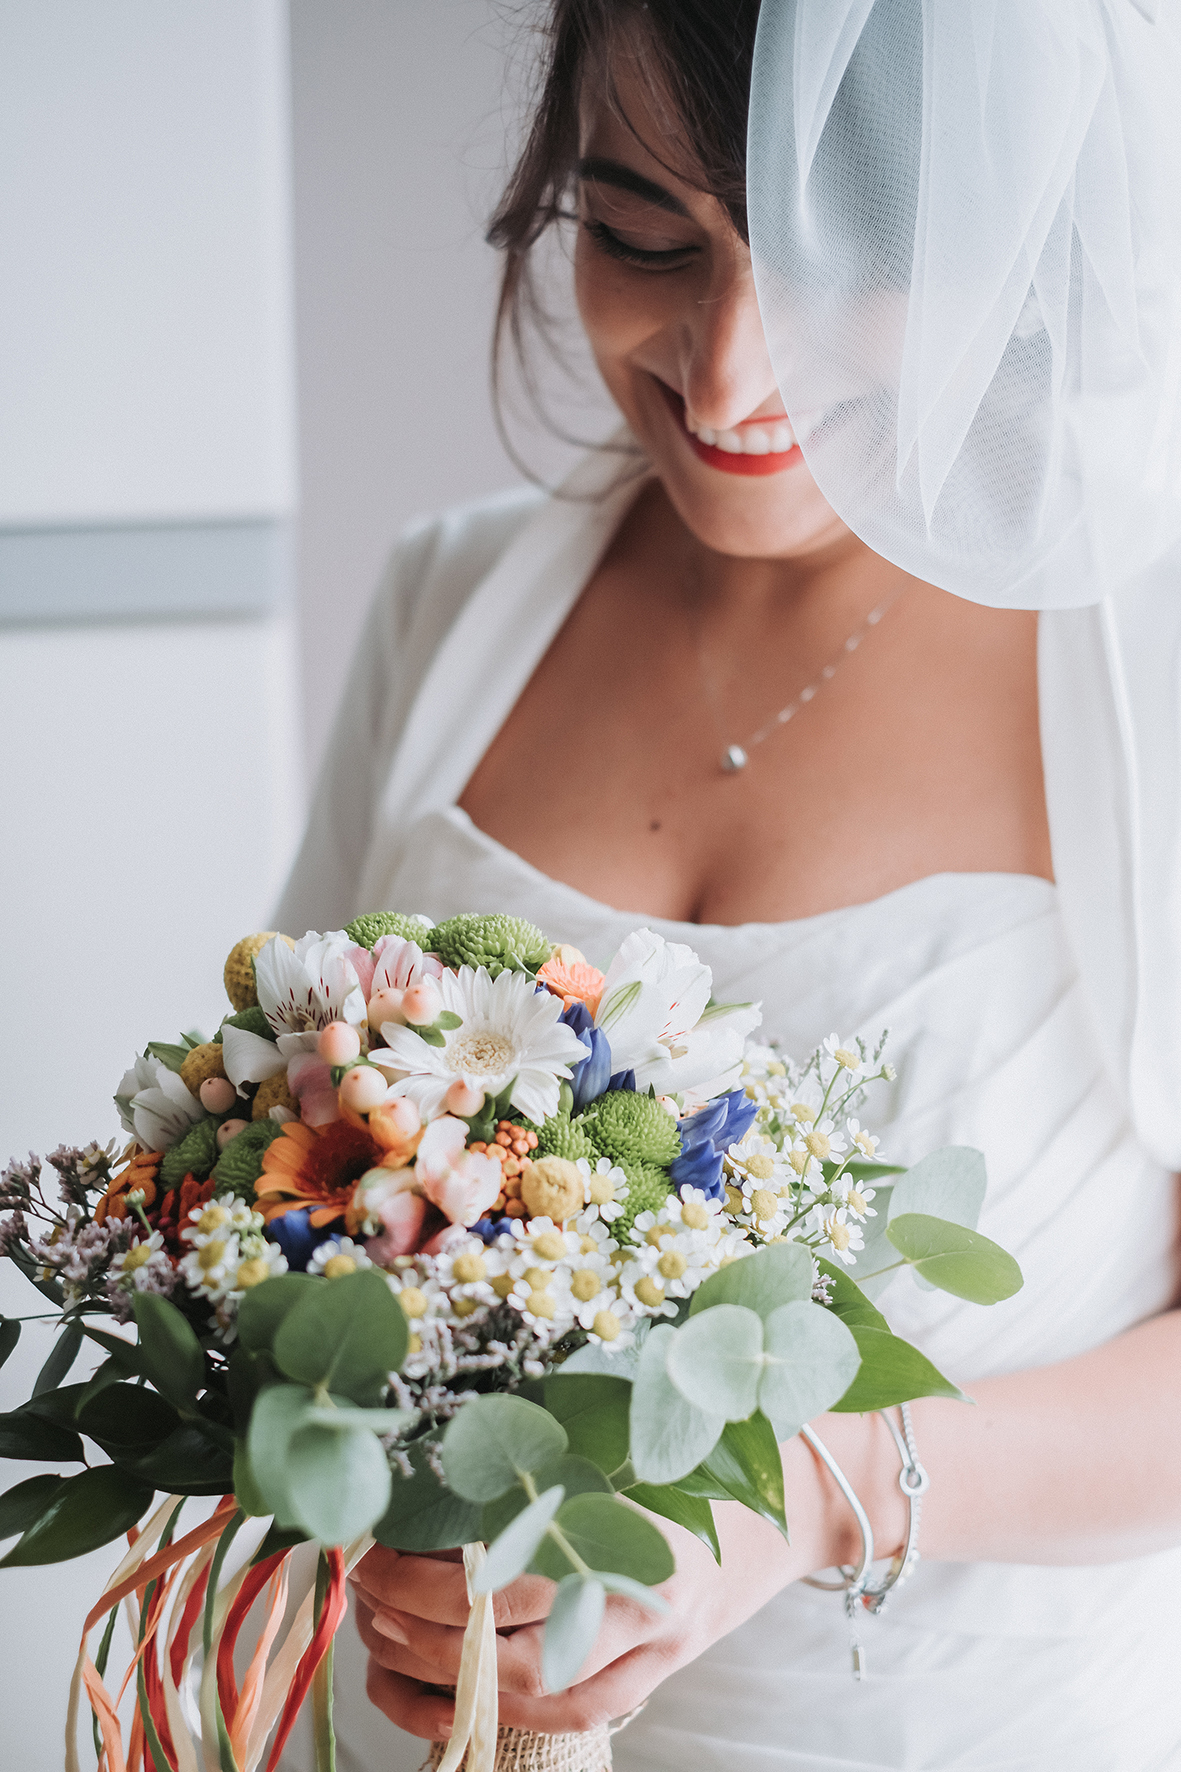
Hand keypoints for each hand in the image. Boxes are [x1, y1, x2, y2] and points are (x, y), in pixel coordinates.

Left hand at [352, 1420, 896, 1737]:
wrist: (796, 1491)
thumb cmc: (700, 1442)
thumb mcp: (621, 1430)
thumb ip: (544, 1450)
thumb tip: (435, 1457)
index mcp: (628, 1527)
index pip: (503, 1576)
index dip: (423, 1575)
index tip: (373, 1549)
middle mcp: (642, 1600)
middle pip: (504, 1642)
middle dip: (417, 1624)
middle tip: (365, 1592)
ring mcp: (654, 1648)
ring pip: (529, 1693)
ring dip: (442, 1678)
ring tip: (383, 1643)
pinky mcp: (656, 1674)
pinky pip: (567, 1717)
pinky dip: (494, 1714)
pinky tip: (442, 1696)